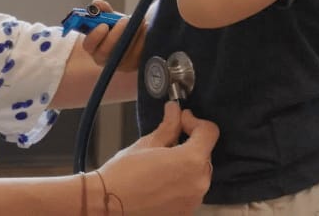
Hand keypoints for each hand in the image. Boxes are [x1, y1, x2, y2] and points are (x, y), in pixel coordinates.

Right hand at [80, 0, 144, 72]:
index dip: (95, 36)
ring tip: (139, 21)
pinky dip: (142, 39)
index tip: (104, 25)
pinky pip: (138, 54)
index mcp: (92, 47)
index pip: (89, 45)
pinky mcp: (133, 64)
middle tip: (125, 20)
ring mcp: (118, 64)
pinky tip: (144, 27)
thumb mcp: (106, 18)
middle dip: (116, 34)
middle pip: (106, 51)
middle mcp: (103, 58)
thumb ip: (101, 10)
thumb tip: (98, 4)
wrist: (127, 38)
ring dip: (133, 35)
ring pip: (125, 53)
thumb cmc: (113, 28)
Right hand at [97, 102, 217, 215]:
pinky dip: (182, 181)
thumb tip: (175, 111)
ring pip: (198, 172)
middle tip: (168, 138)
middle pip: (205, 153)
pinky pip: (191, 189)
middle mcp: (199, 182)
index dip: (195, 122)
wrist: (109, 204)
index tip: (182, 120)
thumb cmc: (123, 175)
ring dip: (186, 162)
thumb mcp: (147, 144)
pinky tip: (161, 178)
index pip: (209, 132)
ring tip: (162, 161)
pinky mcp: (187, 210)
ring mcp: (194, 199)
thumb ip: (168, 126)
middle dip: (190, 142)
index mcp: (191, 160)